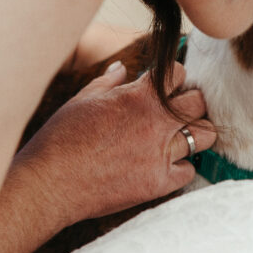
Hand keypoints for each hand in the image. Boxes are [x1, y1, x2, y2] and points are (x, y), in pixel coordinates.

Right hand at [14, 60, 215, 228]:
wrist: (49, 183)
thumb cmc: (61, 137)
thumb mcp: (83, 99)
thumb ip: (109, 82)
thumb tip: (122, 68)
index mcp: (139, 97)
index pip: (179, 72)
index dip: (175, 77)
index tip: (167, 85)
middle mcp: (156, 123)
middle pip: (199, 103)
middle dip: (192, 102)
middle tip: (178, 110)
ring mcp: (160, 154)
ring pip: (203, 136)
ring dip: (194, 133)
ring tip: (178, 136)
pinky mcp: (158, 183)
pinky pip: (189, 171)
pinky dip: (181, 167)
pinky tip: (166, 165)